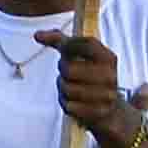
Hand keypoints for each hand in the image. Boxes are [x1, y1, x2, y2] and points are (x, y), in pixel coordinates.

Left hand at [43, 32, 147, 147]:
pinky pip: (69, 106)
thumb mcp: (82, 56)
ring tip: (67, 85)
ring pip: (67, 88)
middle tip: (65, 71)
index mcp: (108, 57)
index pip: (87, 44)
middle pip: (70, 69)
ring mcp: (105, 95)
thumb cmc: (90, 75)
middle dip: (62, 69)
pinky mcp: (98, 113)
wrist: (111, 109)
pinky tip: (70, 99)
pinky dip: (65, 102)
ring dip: (62, 87)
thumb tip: (37, 35)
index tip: (63, 49)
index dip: (70, 45)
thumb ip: (61, 42)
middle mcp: (109, 75)